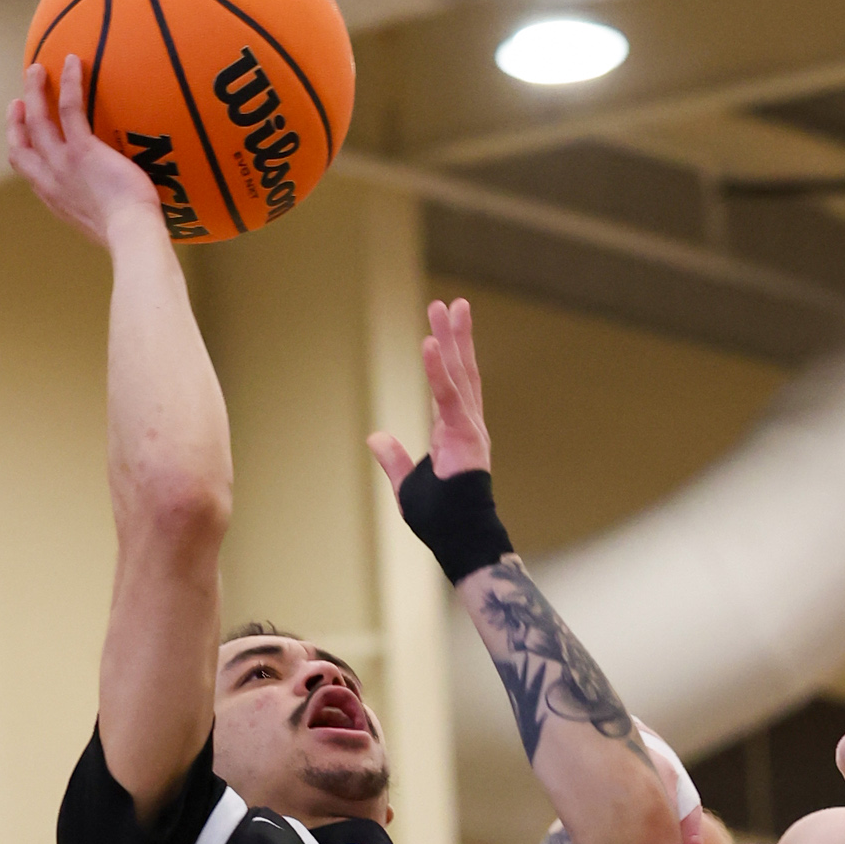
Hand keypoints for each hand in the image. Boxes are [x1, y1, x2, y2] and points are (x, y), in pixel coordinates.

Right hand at [6, 56, 168, 248]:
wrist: (132, 237)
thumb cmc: (130, 236)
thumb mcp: (105, 224)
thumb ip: (101, 206)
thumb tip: (120, 201)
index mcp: (55, 198)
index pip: (27, 171)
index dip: (20, 147)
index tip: (21, 132)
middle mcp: (51, 181)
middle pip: (20, 144)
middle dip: (15, 120)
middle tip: (19, 99)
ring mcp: (63, 164)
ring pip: (38, 119)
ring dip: (35, 91)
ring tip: (38, 69)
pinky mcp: (82, 150)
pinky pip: (70, 108)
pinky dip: (70, 82)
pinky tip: (73, 62)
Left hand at [367, 297, 492, 499]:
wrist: (459, 540)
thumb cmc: (441, 519)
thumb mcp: (407, 485)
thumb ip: (393, 459)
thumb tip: (375, 437)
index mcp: (452, 434)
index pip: (449, 387)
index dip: (446, 357)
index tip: (438, 330)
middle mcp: (465, 425)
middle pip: (460, 371)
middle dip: (456, 336)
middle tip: (451, 303)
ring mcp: (469, 428)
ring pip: (460, 374)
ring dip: (453, 339)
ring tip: (447, 307)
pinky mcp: (466, 436)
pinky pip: (450, 397)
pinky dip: (439, 370)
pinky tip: (431, 342)